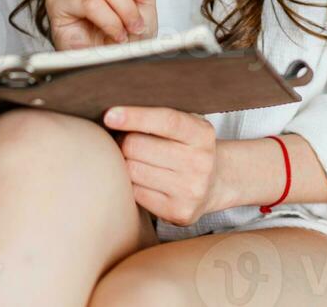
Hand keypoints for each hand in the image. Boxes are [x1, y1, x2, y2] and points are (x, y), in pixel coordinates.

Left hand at [102, 105, 221, 226]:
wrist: (216, 182)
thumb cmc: (187, 146)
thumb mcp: (186, 124)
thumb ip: (158, 117)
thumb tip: (114, 114)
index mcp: (202, 133)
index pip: (166, 120)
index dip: (135, 116)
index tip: (109, 115)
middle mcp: (200, 162)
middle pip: (138, 146)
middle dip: (124, 141)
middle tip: (125, 140)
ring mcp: (191, 190)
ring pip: (133, 171)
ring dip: (125, 162)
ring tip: (134, 159)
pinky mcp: (180, 212)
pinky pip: (136, 194)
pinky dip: (132, 184)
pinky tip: (143, 179)